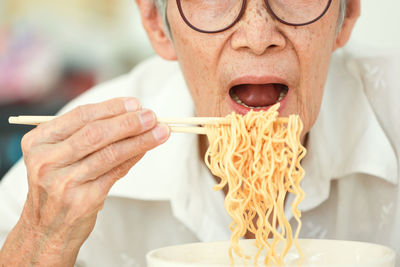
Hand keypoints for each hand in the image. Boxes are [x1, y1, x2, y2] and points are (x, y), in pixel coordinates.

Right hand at [0, 97, 169, 265]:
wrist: (45, 230)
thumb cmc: (55, 187)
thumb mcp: (57, 157)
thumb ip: (84, 135)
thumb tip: (129, 115)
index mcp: (37, 142)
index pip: (80, 116)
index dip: (111, 108)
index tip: (135, 103)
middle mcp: (47, 161)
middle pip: (96, 133)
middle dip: (128, 122)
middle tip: (151, 116)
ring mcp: (64, 182)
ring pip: (110, 153)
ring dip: (140, 140)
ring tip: (160, 131)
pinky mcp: (83, 200)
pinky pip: (116, 171)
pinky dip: (134, 157)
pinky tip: (147, 148)